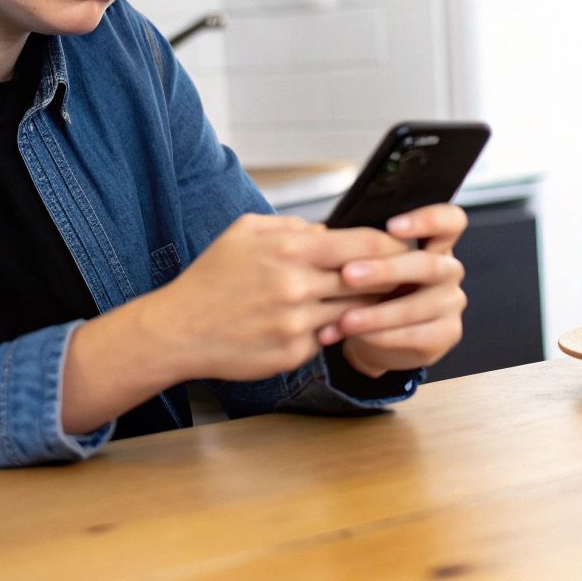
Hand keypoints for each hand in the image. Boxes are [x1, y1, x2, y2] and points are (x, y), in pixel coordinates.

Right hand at [141, 213, 405, 381]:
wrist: (178, 329)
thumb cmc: (210, 278)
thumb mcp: (245, 232)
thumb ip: (292, 226)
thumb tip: (328, 231)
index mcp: (290, 250)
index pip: (364, 244)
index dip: (391, 246)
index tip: (403, 248)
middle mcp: (298, 287)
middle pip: (368, 282)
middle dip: (385, 280)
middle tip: (396, 278)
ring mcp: (297, 324)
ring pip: (351, 313)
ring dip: (359, 308)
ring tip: (358, 301)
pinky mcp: (292, 354)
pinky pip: (325, 340)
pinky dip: (324, 332)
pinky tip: (310, 325)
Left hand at [318, 203, 468, 376]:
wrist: (377, 336)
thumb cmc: (372, 290)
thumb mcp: (366, 264)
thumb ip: (358, 250)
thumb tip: (321, 235)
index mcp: (434, 242)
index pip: (450, 220)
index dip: (427, 219)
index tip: (391, 226)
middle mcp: (448, 270)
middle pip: (429, 265)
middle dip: (386, 271)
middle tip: (348, 275)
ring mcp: (451, 302)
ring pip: (419, 306)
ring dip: (378, 314)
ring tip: (345, 319)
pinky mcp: (447, 334)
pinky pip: (417, 336)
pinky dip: (384, 337)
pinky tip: (359, 337)